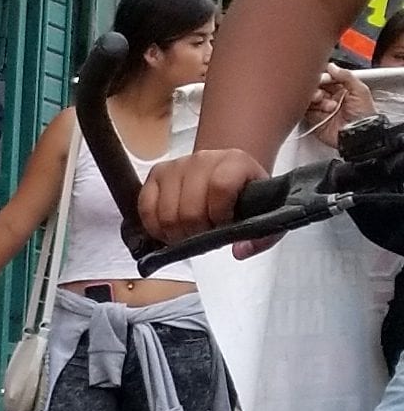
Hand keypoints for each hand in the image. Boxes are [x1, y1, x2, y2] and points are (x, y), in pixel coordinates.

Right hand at [138, 147, 265, 243]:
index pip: (220, 187)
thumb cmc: (244, 195)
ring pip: (166, 213)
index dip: (220, 215)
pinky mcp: (157, 173)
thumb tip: (239, 251)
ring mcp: (176, 165)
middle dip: (196, 233)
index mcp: (235, 162)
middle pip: (189, 208)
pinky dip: (155, 227)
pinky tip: (169, 231)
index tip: (224, 226)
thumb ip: (263, 237)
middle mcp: (203, 159)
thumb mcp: (266, 213)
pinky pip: (145, 207)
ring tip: (188, 234)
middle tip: (204, 235)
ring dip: (175, 234)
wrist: (226, 172)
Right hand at [303, 68, 372, 141]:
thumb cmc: (364, 116)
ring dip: (315, 99)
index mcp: (341, 90)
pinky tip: (318, 108)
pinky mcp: (314, 120)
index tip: (322, 78)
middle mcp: (330, 98)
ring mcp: (322, 109)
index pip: (327, 78)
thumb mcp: (360, 90)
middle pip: (315, 87)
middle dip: (316, 87)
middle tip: (320, 92)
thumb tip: (332, 66)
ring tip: (325, 104)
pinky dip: (308, 108)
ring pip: (309, 98)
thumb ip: (346, 76)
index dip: (323, 77)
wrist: (359, 135)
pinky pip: (305, 111)